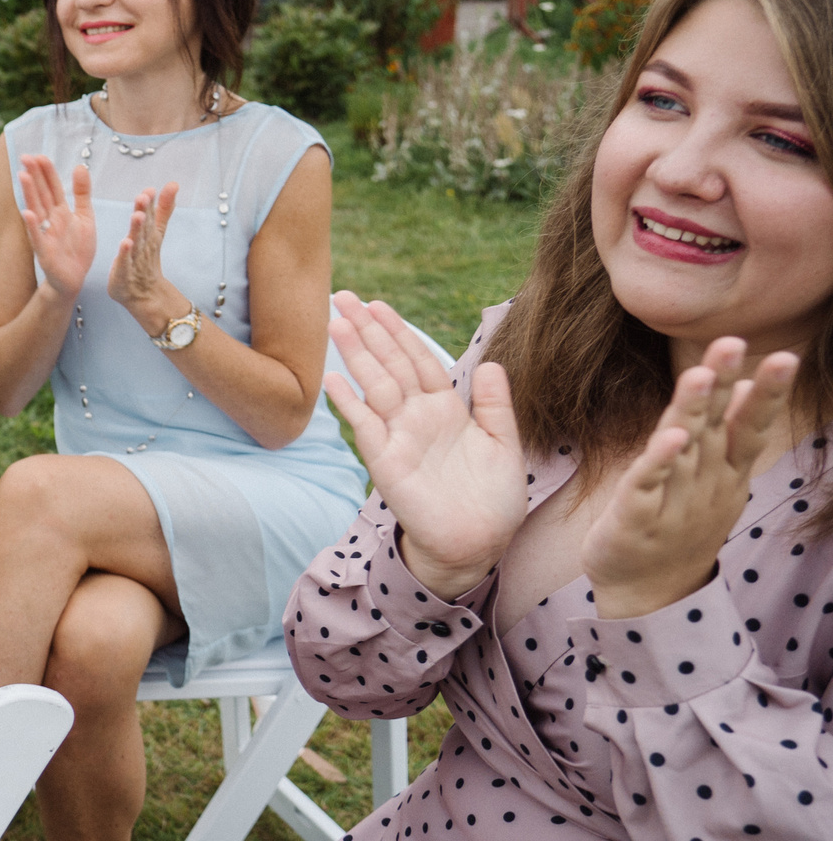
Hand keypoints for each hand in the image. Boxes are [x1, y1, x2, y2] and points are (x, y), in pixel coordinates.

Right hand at [18, 154, 96, 299]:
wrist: (73, 279)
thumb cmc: (77, 249)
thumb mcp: (85, 217)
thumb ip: (82, 193)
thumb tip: (80, 166)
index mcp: (61, 211)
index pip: (53, 187)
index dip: (47, 172)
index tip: (40, 155)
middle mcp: (50, 220)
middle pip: (42, 194)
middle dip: (34, 176)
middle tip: (26, 157)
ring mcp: (46, 235)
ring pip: (37, 210)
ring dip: (29, 193)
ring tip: (23, 176)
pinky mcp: (45, 252)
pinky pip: (37, 237)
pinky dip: (33, 226)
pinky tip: (28, 213)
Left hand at [107, 181, 182, 332]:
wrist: (146, 295)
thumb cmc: (146, 260)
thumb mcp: (156, 233)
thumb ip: (163, 209)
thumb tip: (174, 184)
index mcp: (149, 235)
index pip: (151, 216)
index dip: (150, 203)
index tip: (150, 189)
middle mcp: (143, 246)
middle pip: (145, 227)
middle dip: (145, 211)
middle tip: (143, 196)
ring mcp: (134, 261)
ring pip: (136, 243)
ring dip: (137, 229)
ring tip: (137, 216)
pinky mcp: (123, 274)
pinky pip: (124, 263)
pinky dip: (125, 254)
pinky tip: (125, 242)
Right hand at [323, 292, 527, 596]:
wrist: (477, 543)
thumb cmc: (493, 499)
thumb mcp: (504, 444)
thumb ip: (495, 405)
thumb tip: (491, 364)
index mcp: (446, 409)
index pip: (419, 359)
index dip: (399, 331)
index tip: (379, 304)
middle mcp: (417, 417)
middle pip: (389, 363)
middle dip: (368, 330)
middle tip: (344, 297)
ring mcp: (398, 437)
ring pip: (375, 384)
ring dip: (356, 353)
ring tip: (337, 322)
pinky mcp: (386, 461)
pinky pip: (365, 425)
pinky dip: (349, 402)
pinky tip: (334, 379)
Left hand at [583, 339, 797, 618]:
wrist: (650, 593)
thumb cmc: (680, 523)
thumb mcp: (713, 479)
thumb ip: (726, 434)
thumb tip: (744, 384)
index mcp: (724, 472)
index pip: (748, 426)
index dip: (766, 393)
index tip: (784, 356)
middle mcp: (705, 483)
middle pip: (716, 427)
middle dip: (726, 384)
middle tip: (735, 343)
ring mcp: (674, 501)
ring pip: (683, 448)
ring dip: (692, 411)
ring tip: (701, 376)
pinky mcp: (636, 518)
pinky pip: (646, 485)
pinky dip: (657, 461)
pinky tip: (668, 438)